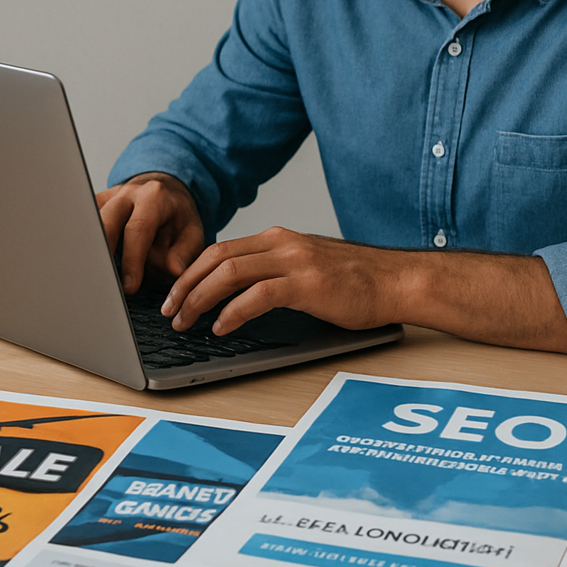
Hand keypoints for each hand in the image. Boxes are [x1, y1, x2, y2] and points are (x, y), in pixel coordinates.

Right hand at [95, 173, 205, 293]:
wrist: (166, 193)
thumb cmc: (177, 217)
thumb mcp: (193, 232)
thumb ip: (185, 252)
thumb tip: (173, 269)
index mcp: (154, 197)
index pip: (138, 228)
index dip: (133, 259)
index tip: (130, 286)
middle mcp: (128, 194)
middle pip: (106, 222)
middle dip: (105, 256)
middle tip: (108, 286)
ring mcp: (107, 198)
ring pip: (89, 224)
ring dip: (93, 253)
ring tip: (98, 278)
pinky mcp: (94, 207)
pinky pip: (82, 225)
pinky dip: (85, 246)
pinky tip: (87, 265)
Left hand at [160, 226, 566, 353]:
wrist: (397, 281)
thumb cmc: (357, 282)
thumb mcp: (309, 268)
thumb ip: (277, 272)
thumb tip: (240, 293)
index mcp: (280, 239)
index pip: (221, 249)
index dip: (191, 271)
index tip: (175, 293)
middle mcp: (282, 243)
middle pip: (216, 257)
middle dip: (185, 285)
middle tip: (169, 310)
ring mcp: (295, 261)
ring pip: (229, 272)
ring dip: (199, 298)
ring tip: (186, 321)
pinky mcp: (307, 284)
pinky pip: (257, 295)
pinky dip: (232, 311)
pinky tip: (221, 327)